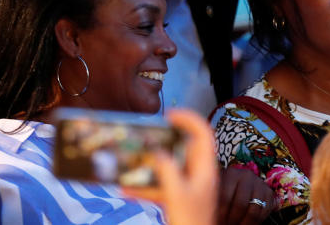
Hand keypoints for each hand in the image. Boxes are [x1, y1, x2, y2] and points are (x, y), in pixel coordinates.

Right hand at [123, 109, 220, 224]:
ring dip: (149, 165)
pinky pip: (159, 186)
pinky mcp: (177, 198)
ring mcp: (187, 186)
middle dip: (162, 141)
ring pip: (168, 167)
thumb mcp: (176, 193)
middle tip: (146, 135)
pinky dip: (144, 186)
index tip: (168, 115)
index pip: (203, 133)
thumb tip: (156, 151)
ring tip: (131, 160)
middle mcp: (197, 174)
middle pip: (182, 148)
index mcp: (205, 168)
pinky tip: (125, 189)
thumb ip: (166, 169)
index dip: (188, 119)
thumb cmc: (190, 221)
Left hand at [216, 166, 274, 224]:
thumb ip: (215, 198)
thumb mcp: (218, 192)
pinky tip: (247, 224)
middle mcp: (247, 175)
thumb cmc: (225, 193)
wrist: (241, 187)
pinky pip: (263, 212)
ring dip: (244, 223)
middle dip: (233, 220)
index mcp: (231, 173)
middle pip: (240, 205)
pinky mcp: (268, 192)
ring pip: (253, 211)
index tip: (216, 220)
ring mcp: (259, 183)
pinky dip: (256, 222)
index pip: (225, 198)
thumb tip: (210, 213)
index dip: (221, 214)